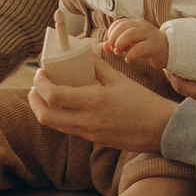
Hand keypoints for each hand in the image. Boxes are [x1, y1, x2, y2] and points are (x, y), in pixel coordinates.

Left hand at [30, 55, 177, 153]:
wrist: (160, 129)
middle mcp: (88, 120)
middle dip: (34, 100)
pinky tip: (63, 106)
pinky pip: (67, 129)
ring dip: (43, 110)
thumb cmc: (143, 102)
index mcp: (94, 100)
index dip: (41, 84)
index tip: (40, 73)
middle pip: (46, 115)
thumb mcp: (119, 79)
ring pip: (54, 125)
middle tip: (36, 87)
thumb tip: (84, 55)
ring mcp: (89, 133)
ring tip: (44, 96)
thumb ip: (98, 67)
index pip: (54, 95)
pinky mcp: (93, 140)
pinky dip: (58, 117)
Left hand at [102, 18, 168, 69]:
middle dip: (114, 39)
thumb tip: (104, 46)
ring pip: (130, 34)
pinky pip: (140, 48)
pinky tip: (129, 60)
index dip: (111, 34)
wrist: (169, 50)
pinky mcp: (154, 46)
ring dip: (120, 44)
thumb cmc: (147, 46)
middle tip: (114, 50)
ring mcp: (149, 35)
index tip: (111, 44)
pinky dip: (131, 55)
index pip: (118, 23)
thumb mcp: (131, 44)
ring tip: (119, 53)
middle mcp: (142, 26)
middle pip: (122, 27)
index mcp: (135, 23)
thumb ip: (118, 44)